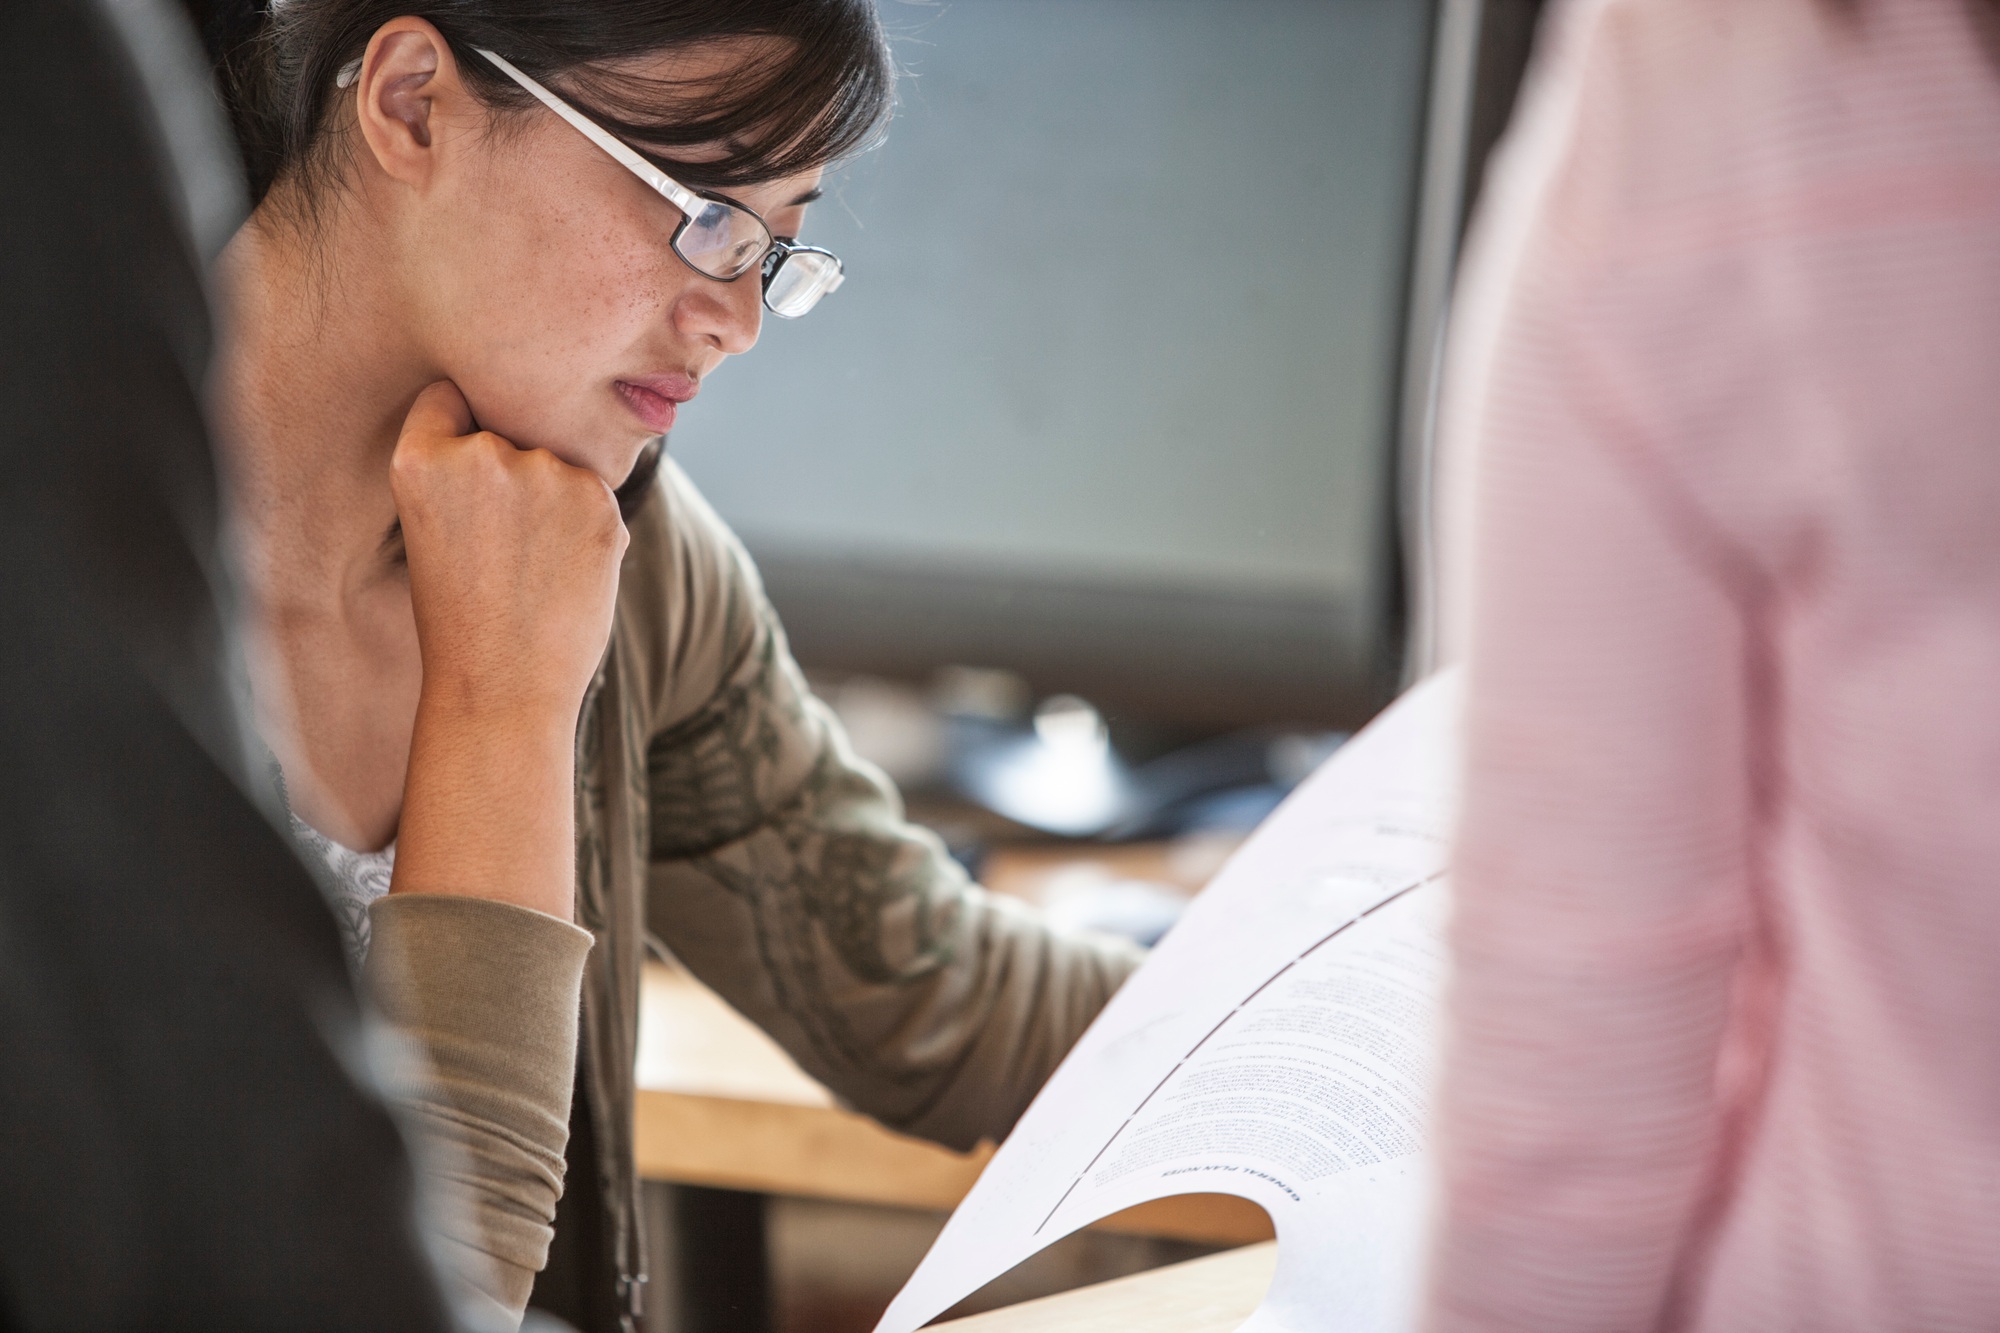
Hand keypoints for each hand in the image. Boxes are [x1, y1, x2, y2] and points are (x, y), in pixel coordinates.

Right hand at [387, 381, 627, 916]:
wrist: (503, 689)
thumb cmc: (460, 618)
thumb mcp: (432, 528)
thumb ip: (466, 472)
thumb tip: (522, 432)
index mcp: (421, 460)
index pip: (449, 398)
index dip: (461, 428)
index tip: (467, 469)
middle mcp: (483, 454)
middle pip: (511, 430)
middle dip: (513, 474)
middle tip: (501, 546)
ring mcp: (546, 473)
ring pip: (558, 464)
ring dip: (555, 501)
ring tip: (531, 569)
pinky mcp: (601, 500)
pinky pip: (594, 495)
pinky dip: (587, 528)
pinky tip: (563, 575)